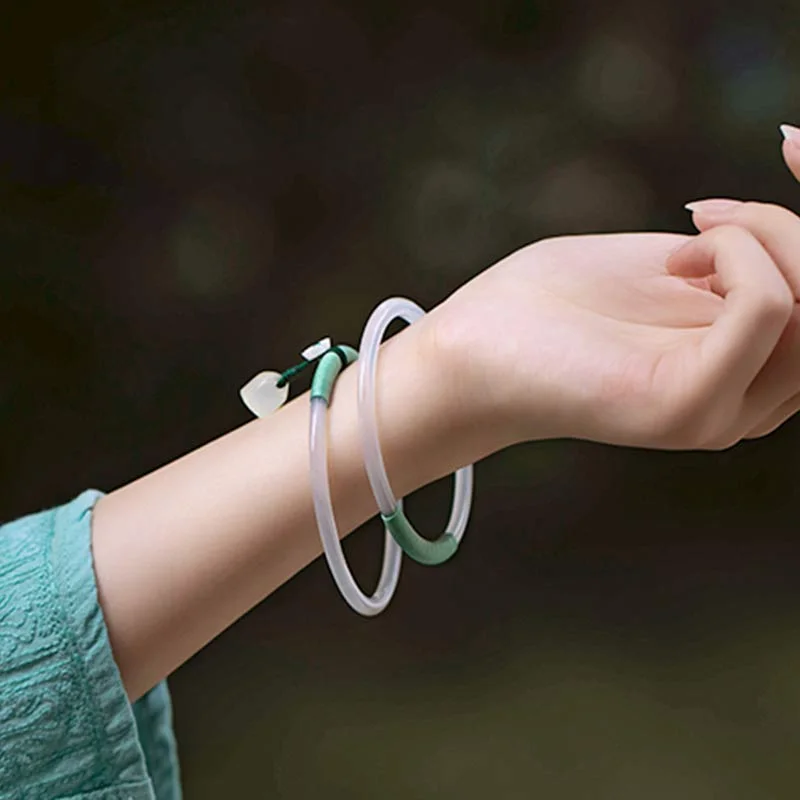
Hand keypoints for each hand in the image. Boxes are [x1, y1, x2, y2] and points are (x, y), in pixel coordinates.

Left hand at [426, 132, 799, 451]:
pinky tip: (677, 256)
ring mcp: (719, 413)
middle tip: (713, 211)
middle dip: (796, 228)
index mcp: (745, 373)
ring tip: (690, 236)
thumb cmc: (554, 305)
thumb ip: (738, 266)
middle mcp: (745, 403)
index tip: (793, 146)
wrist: (474, 349)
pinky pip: (766, 310)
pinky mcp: (686, 407)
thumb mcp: (669, 268)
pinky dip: (735, 254)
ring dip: (765, 236)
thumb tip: (786, 231)